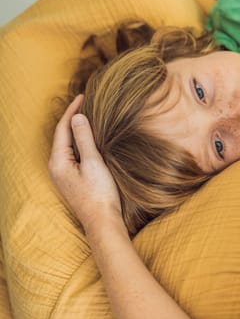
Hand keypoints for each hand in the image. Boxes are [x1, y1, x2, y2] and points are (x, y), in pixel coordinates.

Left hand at [48, 95, 122, 234]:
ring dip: (75, 130)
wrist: (103, 221)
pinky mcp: (72, 180)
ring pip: (66, 145)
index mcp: (58, 161)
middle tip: (85, 103)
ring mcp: (63, 175)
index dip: (72, 111)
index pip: (62, 129)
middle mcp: (56, 167)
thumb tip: (77, 117)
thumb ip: (84, 139)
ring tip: (87, 117)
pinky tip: (88, 140)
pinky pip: (72, 154)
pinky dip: (79, 142)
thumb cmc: (99, 194)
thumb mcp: (94, 163)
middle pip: (61, 136)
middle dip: (71, 118)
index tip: (83, 97)